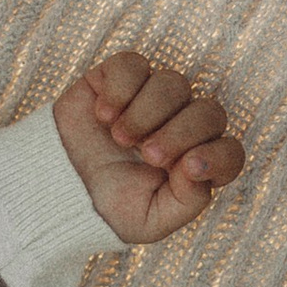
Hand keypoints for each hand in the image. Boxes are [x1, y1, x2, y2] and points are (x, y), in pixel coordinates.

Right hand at [53, 48, 243, 243]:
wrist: (57, 191)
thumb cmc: (106, 207)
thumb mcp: (151, 221)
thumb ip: (187, 201)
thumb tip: (198, 165)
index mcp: (194, 163)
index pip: (230, 151)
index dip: (218, 156)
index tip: (189, 169)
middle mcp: (180, 127)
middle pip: (209, 112)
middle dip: (180, 134)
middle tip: (148, 155)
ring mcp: (151, 100)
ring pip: (173, 83)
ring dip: (147, 113)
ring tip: (120, 139)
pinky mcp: (118, 79)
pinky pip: (133, 65)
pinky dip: (120, 89)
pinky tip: (103, 116)